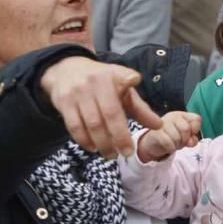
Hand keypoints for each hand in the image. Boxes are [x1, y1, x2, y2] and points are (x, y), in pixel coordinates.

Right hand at [40, 57, 161, 158]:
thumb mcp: (121, 89)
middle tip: (127, 153)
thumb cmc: (101, 83)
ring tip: (110, 154)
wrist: (66, 69)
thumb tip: (159, 126)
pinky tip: (93, 148)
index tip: (133, 80)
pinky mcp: (63, 102)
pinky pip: (74, 126)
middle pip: (108, 113)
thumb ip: (139, 108)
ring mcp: (77, 92)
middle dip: (119, 137)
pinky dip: (84, 140)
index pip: (122, 79)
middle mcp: (94, 82)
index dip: (127, 80)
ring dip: (102, 143)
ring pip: (91, 123)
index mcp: (113, 75)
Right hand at [136, 111, 200, 162]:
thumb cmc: (171, 137)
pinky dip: (171, 148)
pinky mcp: (155, 133)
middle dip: (185, 139)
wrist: (153, 142)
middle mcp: (172, 116)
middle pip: (186, 129)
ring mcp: (162, 124)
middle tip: (180, 142)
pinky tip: (168, 147)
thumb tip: (191, 142)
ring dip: (177, 145)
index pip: (196, 119)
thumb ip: (192, 138)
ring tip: (173, 143)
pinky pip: (168, 143)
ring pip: (177, 137)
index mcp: (181, 115)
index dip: (195, 130)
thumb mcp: (184, 137)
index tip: (189, 135)